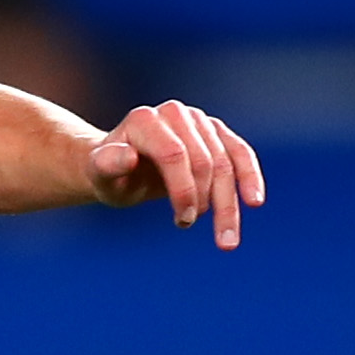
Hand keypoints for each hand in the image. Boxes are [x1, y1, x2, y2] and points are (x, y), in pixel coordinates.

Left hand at [84, 99, 268, 248]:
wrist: (122, 167)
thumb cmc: (109, 174)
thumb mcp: (99, 175)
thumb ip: (108, 165)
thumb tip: (129, 158)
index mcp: (145, 120)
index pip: (174, 155)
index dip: (183, 191)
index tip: (182, 223)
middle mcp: (174, 113)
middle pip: (204, 162)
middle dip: (205, 202)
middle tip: (191, 229)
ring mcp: (198, 120)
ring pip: (226, 163)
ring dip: (229, 205)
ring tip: (227, 241)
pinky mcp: (215, 131)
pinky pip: (240, 153)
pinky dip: (250, 177)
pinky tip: (254, 201)